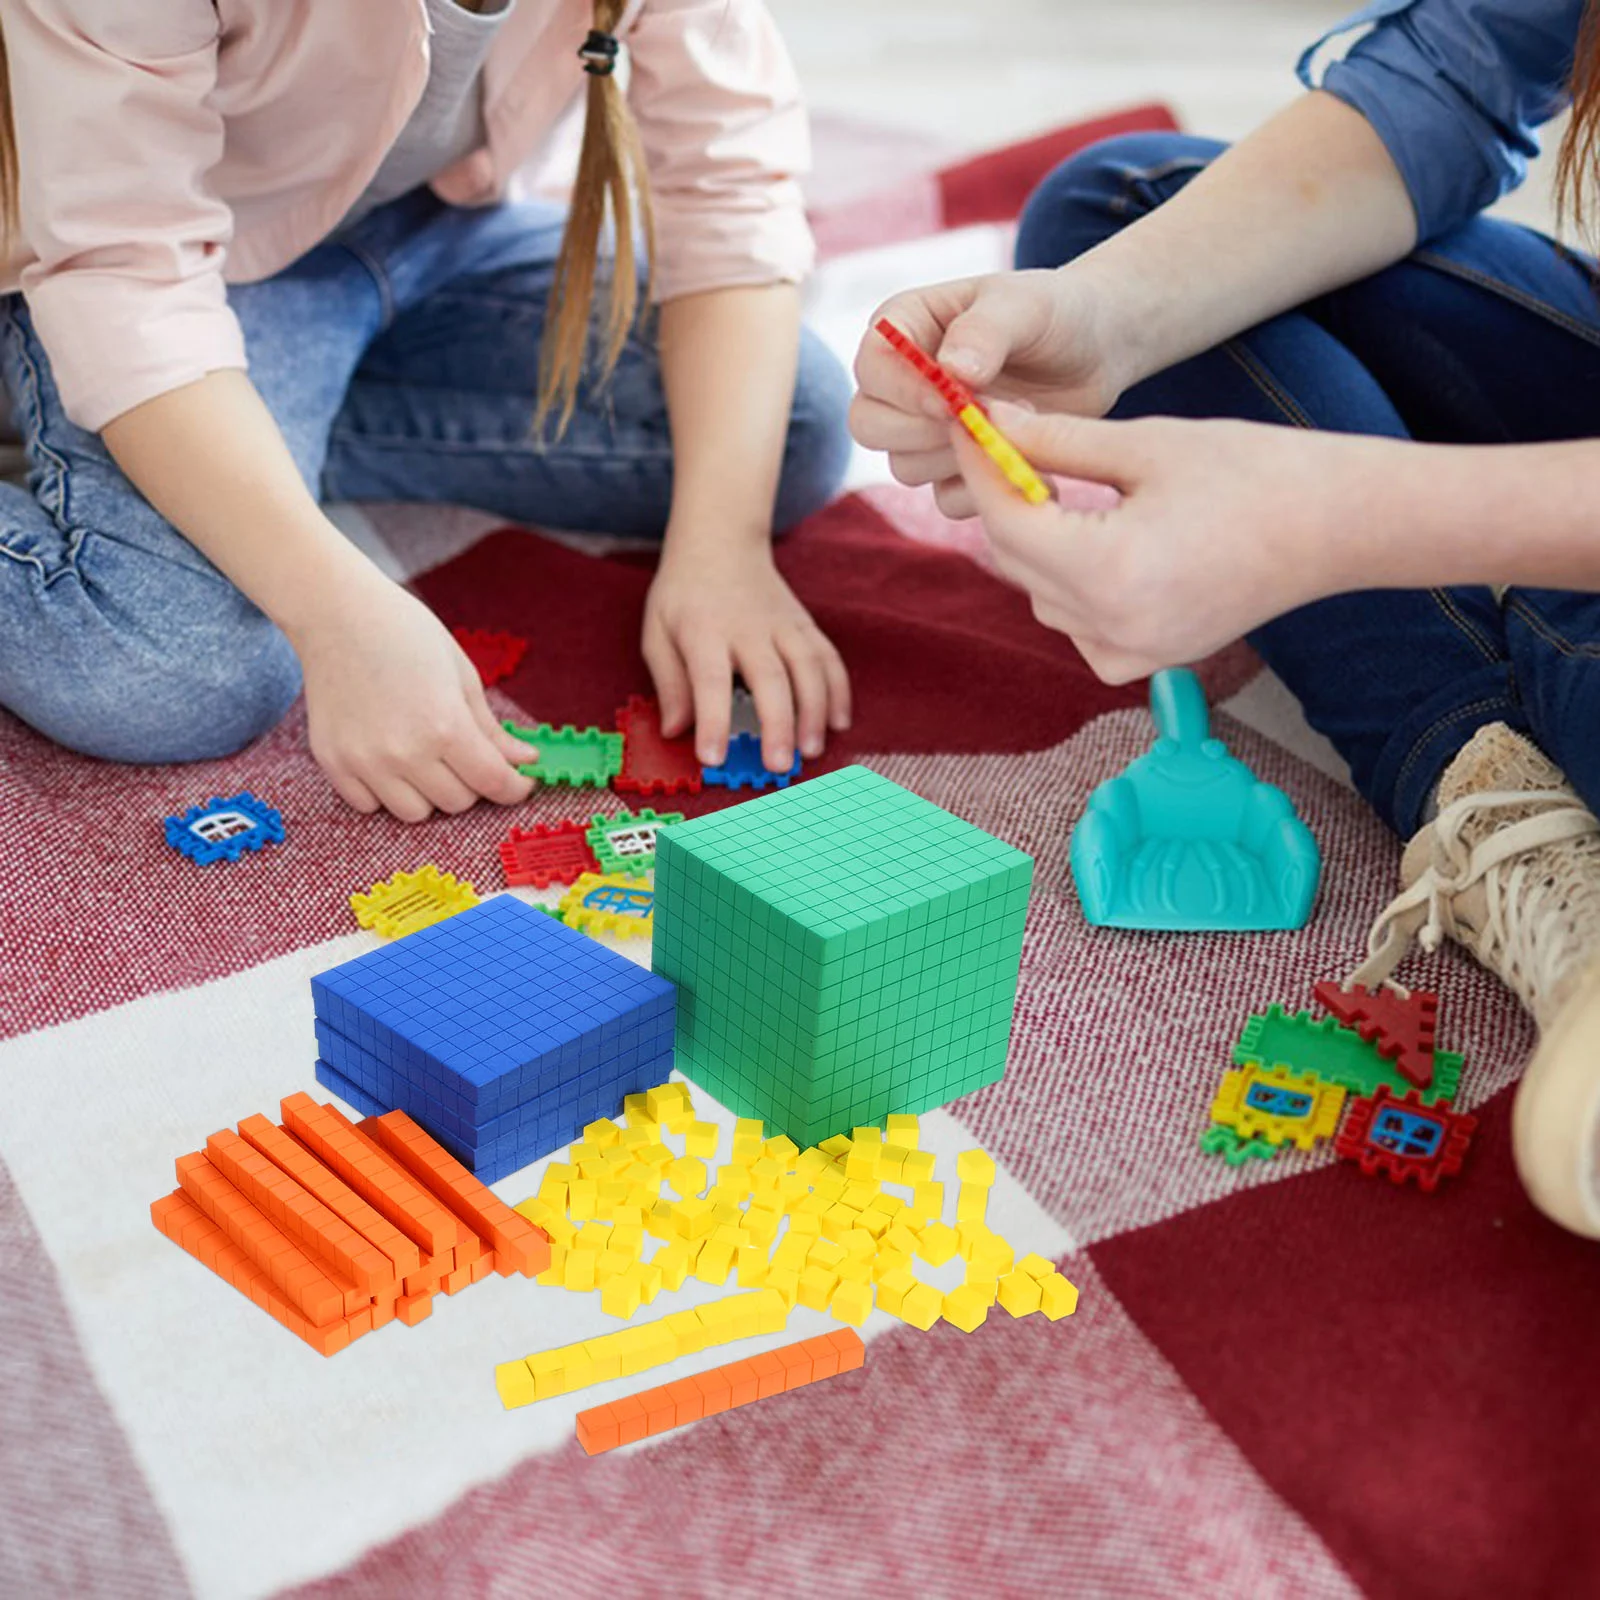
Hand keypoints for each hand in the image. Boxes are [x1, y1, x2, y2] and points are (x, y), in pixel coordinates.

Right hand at [289, 568, 536, 820]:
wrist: (336, 613)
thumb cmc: (405, 633)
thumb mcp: (462, 675)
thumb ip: (490, 728)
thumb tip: (522, 762)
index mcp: (445, 725)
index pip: (493, 783)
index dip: (515, 788)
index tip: (519, 782)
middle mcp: (404, 752)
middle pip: (458, 803)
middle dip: (472, 784)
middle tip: (465, 755)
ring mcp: (364, 761)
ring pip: (416, 813)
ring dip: (430, 794)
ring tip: (425, 757)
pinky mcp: (333, 763)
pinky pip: (370, 806)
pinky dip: (386, 793)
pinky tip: (389, 760)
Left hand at [642, 540, 850, 772]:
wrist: (720, 542)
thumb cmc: (683, 596)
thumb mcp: (656, 632)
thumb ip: (668, 682)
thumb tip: (675, 731)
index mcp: (703, 631)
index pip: (709, 680)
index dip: (712, 720)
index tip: (713, 758)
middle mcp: (748, 627)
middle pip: (770, 677)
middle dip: (778, 724)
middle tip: (779, 766)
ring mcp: (783, 624)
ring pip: (808, 668)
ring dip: (815, 711)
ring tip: (811, 751)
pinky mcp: (805, 625)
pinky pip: (828, 658)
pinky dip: (838, 691)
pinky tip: (839, 723)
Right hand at [851, 268, 1129, 518]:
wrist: (1095, 351)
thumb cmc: (1055, 313)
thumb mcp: (1026, 305)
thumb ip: (984, 331)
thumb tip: (949, 371)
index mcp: (905, 327)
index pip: (871, 366)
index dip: (903, 390)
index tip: (951, 399)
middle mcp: (903, 383)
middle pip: (868, 425)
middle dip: (922, 431)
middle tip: (983, 417)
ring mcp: (925, 432)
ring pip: (905, 467)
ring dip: (962, 456)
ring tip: (1020, 423)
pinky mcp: (955, 471)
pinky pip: (947, 500)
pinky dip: (987, 490)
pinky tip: (1029, 462)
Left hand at [955, 405, 1376, 682]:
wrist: (1335, 527)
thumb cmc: (1253, 472)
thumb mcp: (1145, 445)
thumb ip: (1055, 442)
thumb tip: (986, 425)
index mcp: (1111, 570)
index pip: (1007, 519)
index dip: (980, 465)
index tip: (965, 421)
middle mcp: (1112, 627)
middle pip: (1015, 559)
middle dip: (1005, 498)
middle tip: (1005, 442)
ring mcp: (1128, 653)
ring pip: (1039, 593)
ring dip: (1037, 541)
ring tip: (1061, 485)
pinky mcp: (1143, 662)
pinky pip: (1073, 623)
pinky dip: (1068, 585)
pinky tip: (1097, 541)